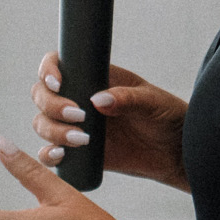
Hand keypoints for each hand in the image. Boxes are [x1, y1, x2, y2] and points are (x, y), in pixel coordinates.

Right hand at [32, 54, 189, 190]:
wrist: (176, 151)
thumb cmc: (168, 117)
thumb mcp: (154, 103)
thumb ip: (129, 99)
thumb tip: (99, 100)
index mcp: (98, 79)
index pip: (62, 65)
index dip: (49, 71)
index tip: (58, 83)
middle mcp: (82, 100)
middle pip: (43, 96)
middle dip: (51, 105)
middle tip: (79, 115)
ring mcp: (78, 126)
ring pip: (43, 124)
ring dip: (53, 130)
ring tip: (83, 139)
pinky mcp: (79, 153)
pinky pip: (51, 153)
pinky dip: (48, 154)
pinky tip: (60, 155)